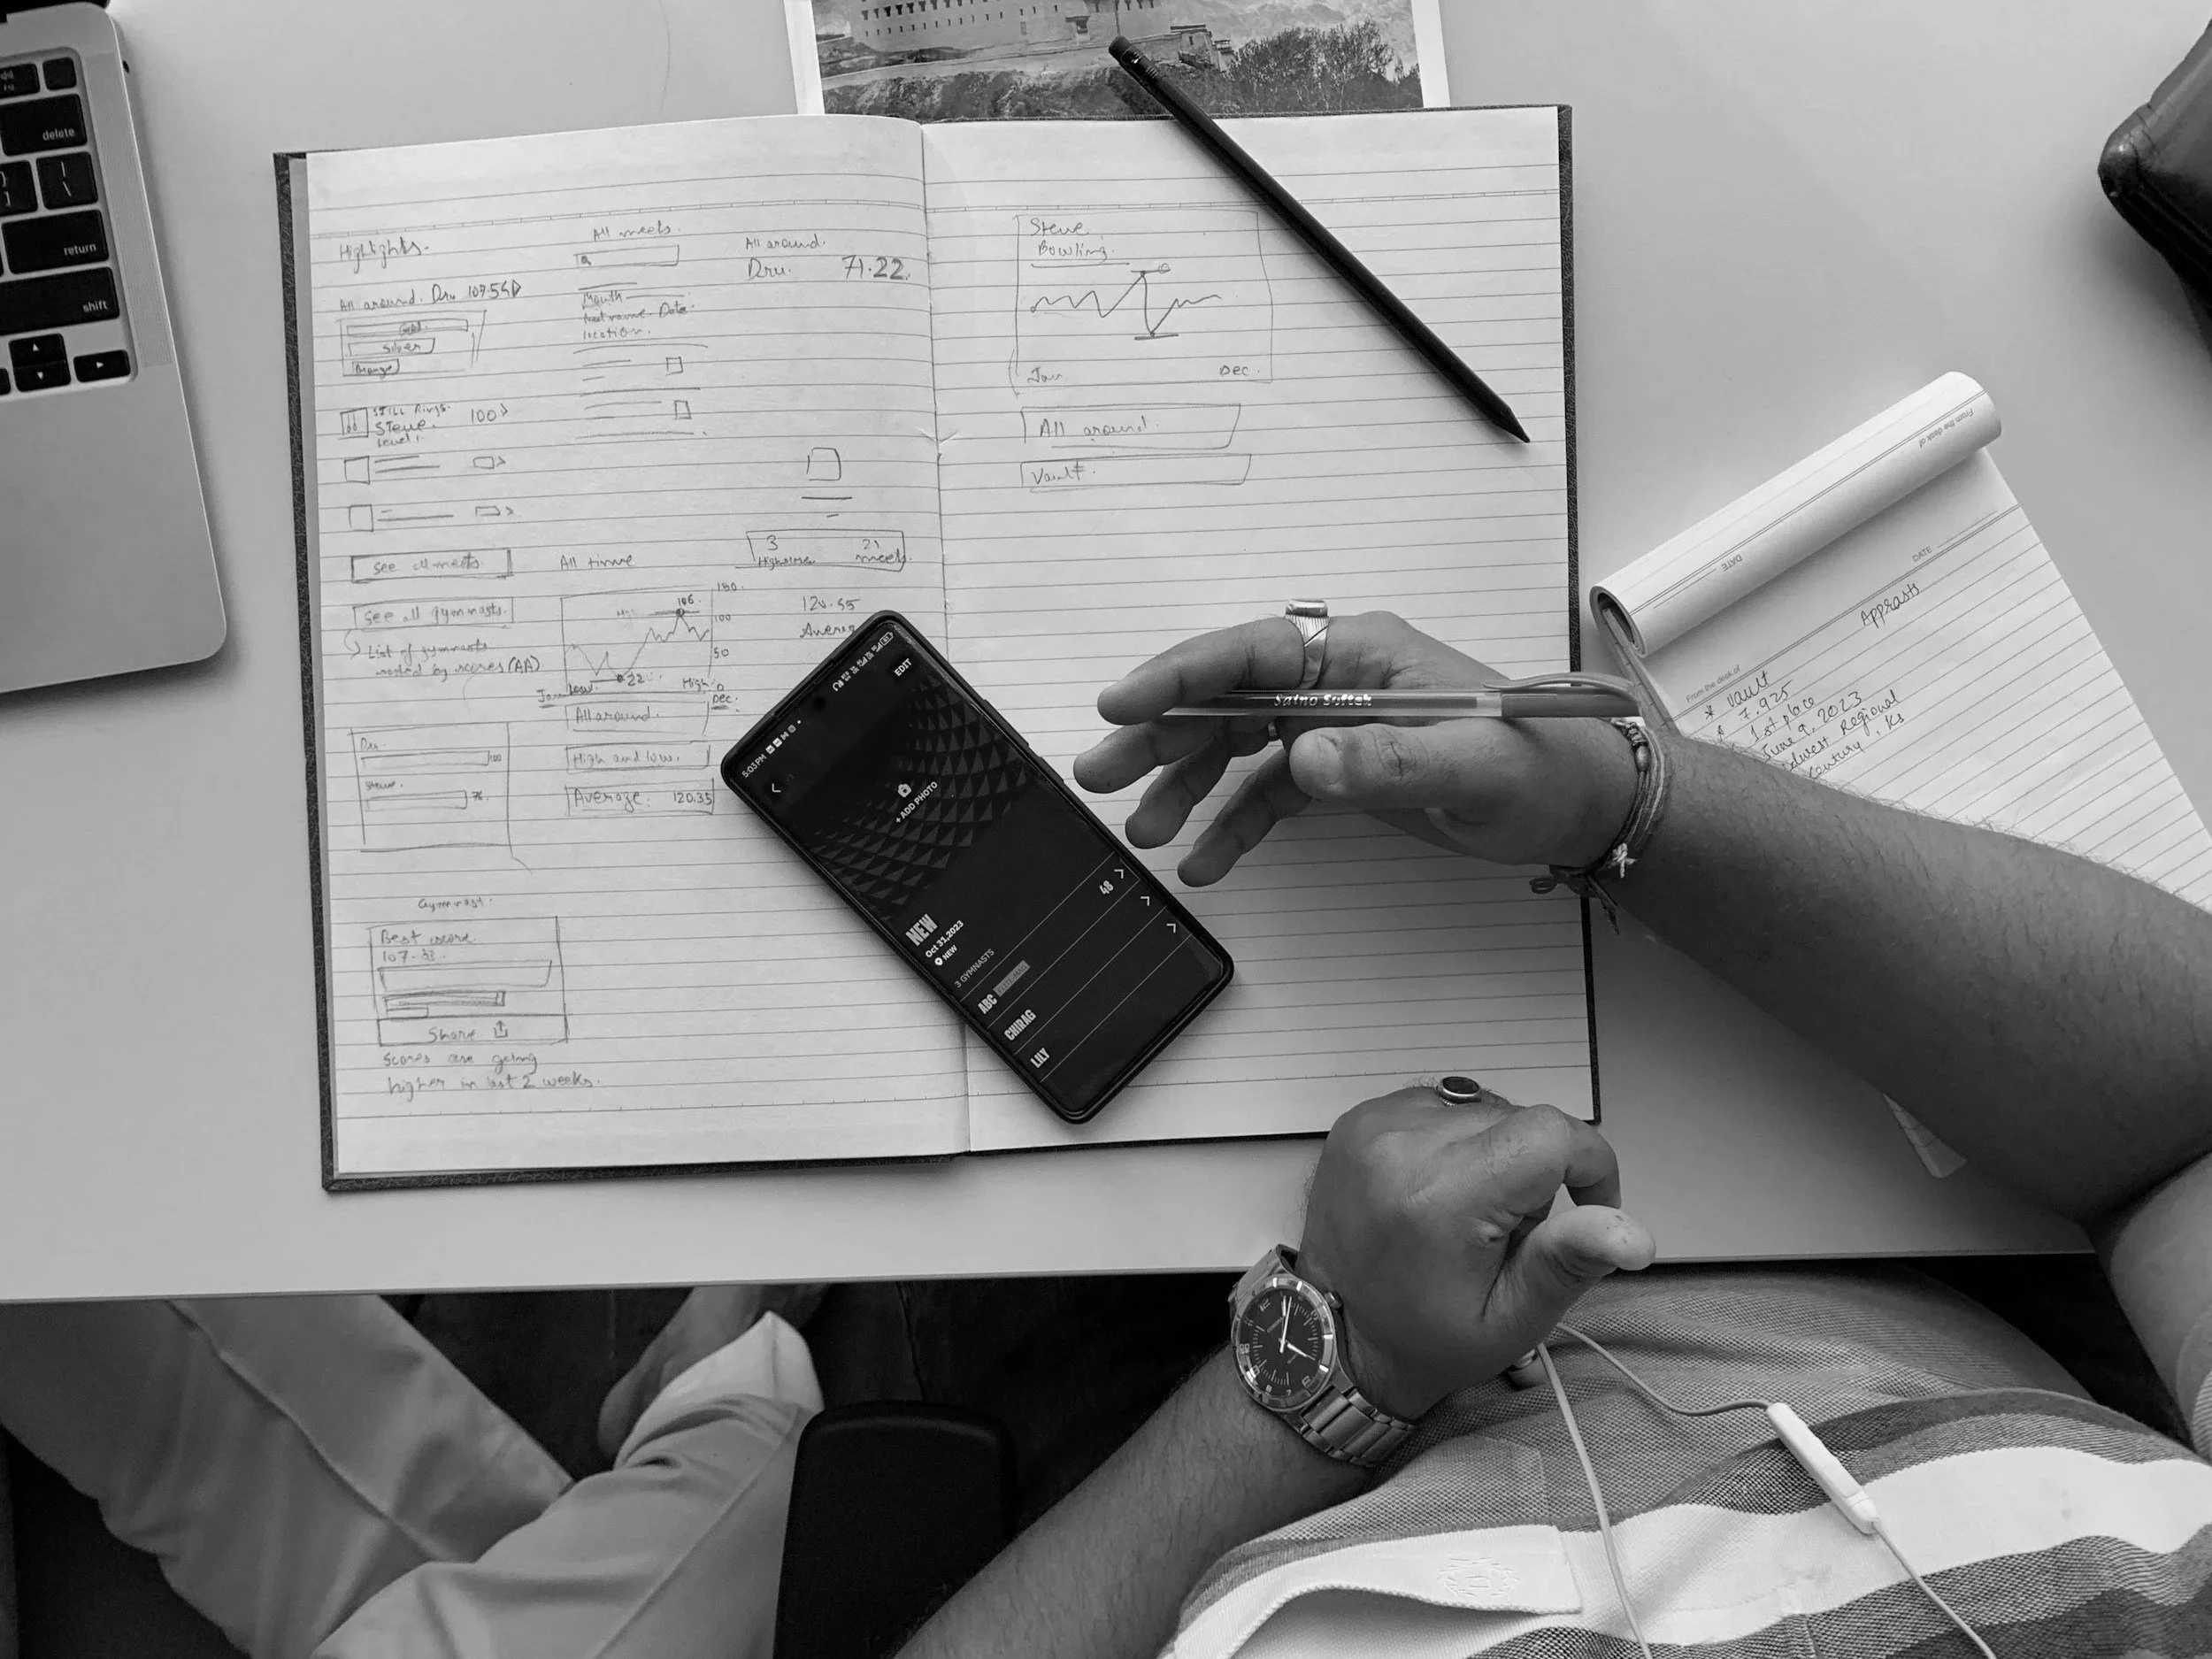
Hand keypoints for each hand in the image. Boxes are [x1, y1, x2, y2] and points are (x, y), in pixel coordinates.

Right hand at [1072, 613, 1639, 884]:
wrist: (1588, 806)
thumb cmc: (1544, 769)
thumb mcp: (1473, 767)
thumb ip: (1387, 760)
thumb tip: (1302, 757)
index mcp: (1365, 653)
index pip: (1255, 650)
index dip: (1182, 673)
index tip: (1123, 701)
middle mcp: (1339, 680)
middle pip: (1228, 696)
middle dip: (1161, 733)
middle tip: (1100, 772)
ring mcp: (1336, 725)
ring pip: (1237, 745)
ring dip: (1186, 786)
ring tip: (1142, 832)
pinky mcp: (1343, 771)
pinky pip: (1268, 794)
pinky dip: (1233, 826)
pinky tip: (1205, 862)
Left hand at [1292, 1084, 1653, 1419]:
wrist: (1331, 1332)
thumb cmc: (1424, 1337)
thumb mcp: (1511, 1319)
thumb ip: (1570, 1262)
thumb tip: (1636, 1233)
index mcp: (1442, 1196)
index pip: (1551, 1133)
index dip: (1589, 1165)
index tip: (1585, 1207)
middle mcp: (1402, 1145)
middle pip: (1519, 1122)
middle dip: (1534, 1173)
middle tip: (1505, 1233)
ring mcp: (1375, 1125)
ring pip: (1482, 1111)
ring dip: (1493, 1154)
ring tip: (1466, 1215)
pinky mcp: (1360, 1118)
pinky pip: (1439, 1108)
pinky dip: (1453, 1143)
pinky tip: (1435, 1192)